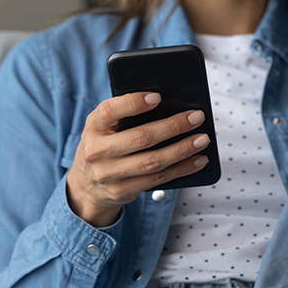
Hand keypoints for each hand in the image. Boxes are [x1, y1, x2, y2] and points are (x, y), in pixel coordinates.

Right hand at [65, 92, 210, 226]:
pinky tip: (198, 160)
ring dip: (182, 150)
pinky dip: (182, 169)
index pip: (110, 110)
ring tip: (202, 139)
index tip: (158, 96)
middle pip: (140, 138)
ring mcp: (109, 174)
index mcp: (94, 126)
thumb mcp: (105, 126)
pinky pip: (158, 180)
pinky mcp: (122, 191)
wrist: (85, 186)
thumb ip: (126, 115)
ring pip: (152, 162)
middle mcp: (97, 151)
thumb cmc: (105, 145)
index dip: (134, 103)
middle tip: (197, 117)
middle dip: (173, 126)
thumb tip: (170, 104)